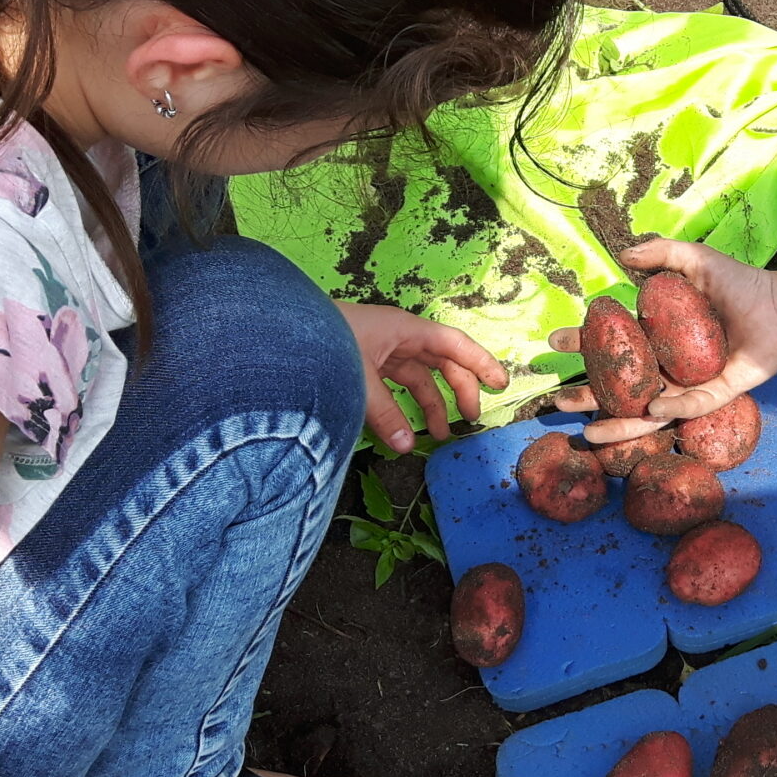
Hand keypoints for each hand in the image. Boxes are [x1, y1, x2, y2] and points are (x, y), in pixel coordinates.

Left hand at [338, 303, 508, 452]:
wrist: (275, 333)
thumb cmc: (322, 345)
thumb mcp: (359, 380)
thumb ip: (384, 415)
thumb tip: (407, 447)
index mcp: (404, 329)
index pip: (453, 344)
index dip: (480, 362)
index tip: (501, 384)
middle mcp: (396, 336)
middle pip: (439, 362)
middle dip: (458, 390)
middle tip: (469, 420)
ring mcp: (378, 349)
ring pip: (416, 377)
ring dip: (429, 404)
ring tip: (436, 436)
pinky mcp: (361, 363)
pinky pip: (393, 384)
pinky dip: (401, 405)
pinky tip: (402, 429)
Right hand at [548, 240, 776, 443]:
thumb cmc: (742, 285)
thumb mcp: (696, 261)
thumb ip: (662, 253)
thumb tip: (622, 254)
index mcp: (659, 338)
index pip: (614, 345)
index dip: (584, 344)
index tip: (555, 342)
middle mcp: (670, 365)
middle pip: (622, 385)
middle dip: (588, 393)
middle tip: (558, 397)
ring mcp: (691, 383)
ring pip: (648, 409)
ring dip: (618, 421)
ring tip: (587, 429)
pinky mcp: (717, 394)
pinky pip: (690, 406)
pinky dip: (670, 409)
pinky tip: (650, 410)